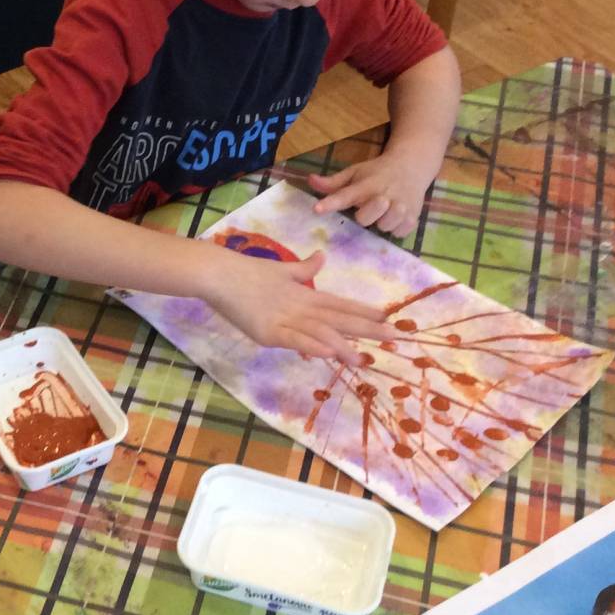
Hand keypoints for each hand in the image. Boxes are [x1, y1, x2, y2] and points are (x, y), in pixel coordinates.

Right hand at [203, 249, 392, 363]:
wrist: (220, 274)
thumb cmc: (248, 272)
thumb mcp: (281, 270)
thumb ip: (303, 269)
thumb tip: (321, 256)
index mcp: (305, 294)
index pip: (341, 304)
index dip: (364, 312)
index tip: (389, 318)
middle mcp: (300, 307)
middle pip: (339, 319)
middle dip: (367, 329)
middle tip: (395, 337)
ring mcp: (285, 320)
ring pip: (320, 332)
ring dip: (343, 345)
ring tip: (363, 357)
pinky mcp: (268, 333)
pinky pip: (295, 340)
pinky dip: (312, 346)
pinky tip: (329, 353)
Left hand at [306, 151, 438, 236]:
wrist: (411, 166)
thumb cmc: (377, 172)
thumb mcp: (355, 172)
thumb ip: (333, 182)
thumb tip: (310, 181)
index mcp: (367, 183)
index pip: (346, 194)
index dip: (331, 202)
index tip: (317, 209)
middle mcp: (385, 194)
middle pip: (366, 217)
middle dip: (364, 216)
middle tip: (368, 206)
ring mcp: (402, 206)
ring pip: (385, 226)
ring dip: (381, 223)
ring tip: (383, 212)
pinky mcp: (414, 216)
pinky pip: (400, 233)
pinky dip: (395, 229)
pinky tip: (395, 218)